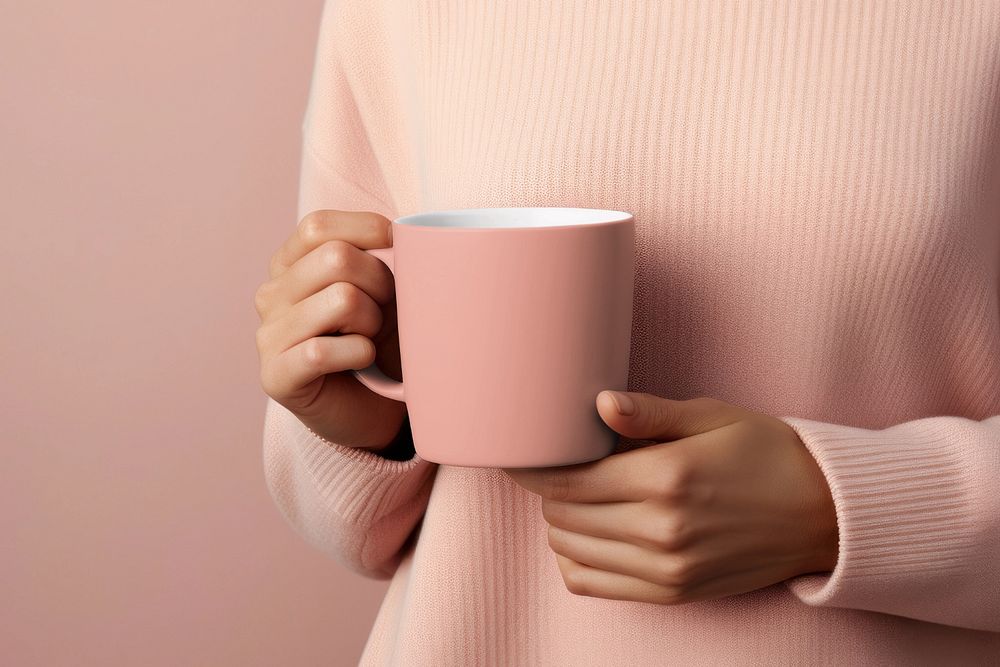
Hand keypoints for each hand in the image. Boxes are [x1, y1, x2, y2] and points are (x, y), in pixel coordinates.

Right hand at [254, 209, 405, 450]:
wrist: (370, 410)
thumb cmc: (377, 340)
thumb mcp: (381, 290)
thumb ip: (380, 256)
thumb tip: (411, 235)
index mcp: (289, 264)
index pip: (319, 225)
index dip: (367, 230)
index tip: (398, 249)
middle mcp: (271, 295)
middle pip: (337, 257)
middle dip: (381, 282)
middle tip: (385, 312)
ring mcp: (268, 336)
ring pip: (341, 300)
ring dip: (372, 322)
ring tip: (370, 339)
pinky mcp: (276, 376)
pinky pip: (324, 351)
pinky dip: (358, 354)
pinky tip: (362, 362)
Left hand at [504, 392, 838, 604]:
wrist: (823, 513)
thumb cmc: (766, 453)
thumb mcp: (711, 417)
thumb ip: (648, 414)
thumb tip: (597, 403)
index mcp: (665, 479)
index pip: (568, 481)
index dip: (533, 468)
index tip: (520, 453)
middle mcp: (661, 531)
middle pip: (562, 516)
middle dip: (548, 491)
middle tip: (557, 466)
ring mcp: (666, 569)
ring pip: (571, 551)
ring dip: (560, 523)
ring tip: (576, 496)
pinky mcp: (673, 592)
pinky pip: (594, 585)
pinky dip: (576, 560)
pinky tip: (588, 534)